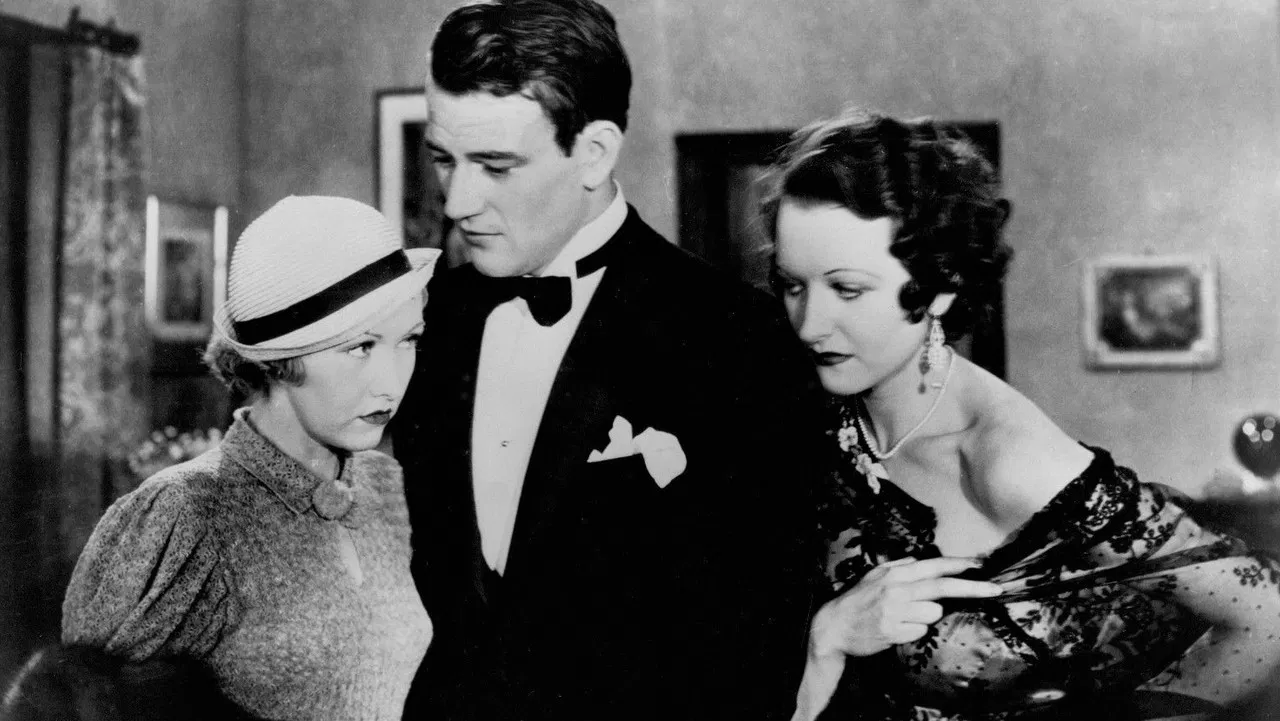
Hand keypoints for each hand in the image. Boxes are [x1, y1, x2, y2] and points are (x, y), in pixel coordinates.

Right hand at [810, 556, 1002, 659]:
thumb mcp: (874, 576)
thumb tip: (917, 560)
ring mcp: (896, 611)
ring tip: (904, 617)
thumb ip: (898, 566)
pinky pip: (920, 631)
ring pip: (933, 612)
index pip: (934, 566)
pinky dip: (913, 631)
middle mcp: (898, 589)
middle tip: (996, 589)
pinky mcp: (894, 632)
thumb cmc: (857, 600)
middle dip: (974, 588)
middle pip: (943, 587)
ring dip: (926, 616)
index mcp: (895, 573)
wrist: (834, 626)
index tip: (981, 565)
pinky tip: (896, 629)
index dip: (959, 565)